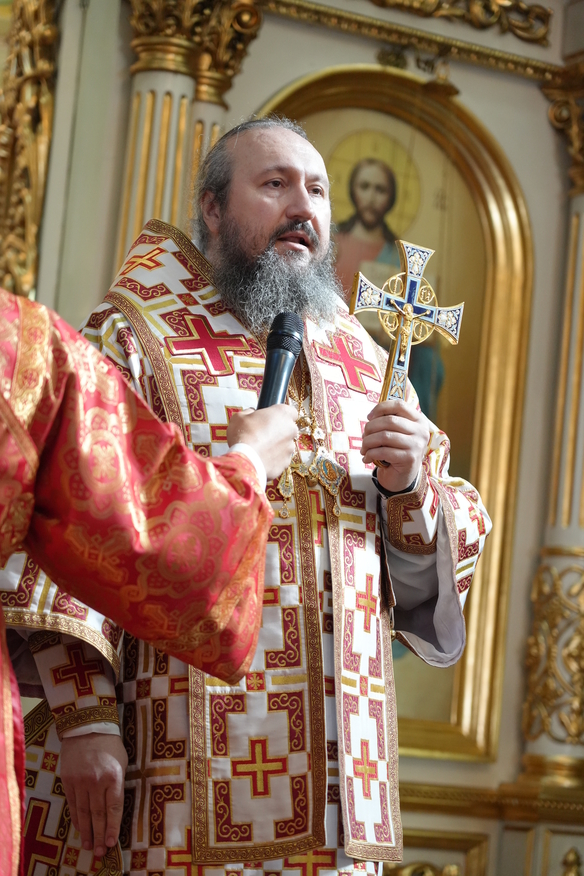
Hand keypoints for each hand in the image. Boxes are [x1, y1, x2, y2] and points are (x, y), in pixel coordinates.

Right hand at [60, 732, 127, 857]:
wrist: (86, 727)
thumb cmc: (109, 744)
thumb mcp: (122, 762)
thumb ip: (118, 784)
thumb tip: (115, 808)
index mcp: (113, 776)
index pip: (114, 808)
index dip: (113, 827)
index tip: (112, 843)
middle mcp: (96, 781)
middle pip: (98, 814)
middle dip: (100, 836)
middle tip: (100, 853)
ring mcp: (80, 782)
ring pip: (84, 813)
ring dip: (87, 832)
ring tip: (89, 846)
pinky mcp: (68, 781)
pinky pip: (73, 804)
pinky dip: (77, 819)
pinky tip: (80, 829)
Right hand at [227, 405, 297, 480]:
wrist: (245, 461)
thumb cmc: (243, 436)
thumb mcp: (240, 416)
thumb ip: (249, 412)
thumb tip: (251, 413)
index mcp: (282, 414)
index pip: (290, 411)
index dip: (280, 415)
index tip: (271, 418)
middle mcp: (291, 429)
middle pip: (288, 428)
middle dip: (278, 431)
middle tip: (262, 433)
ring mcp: (290, 447)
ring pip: (285, 444)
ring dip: (276, 445)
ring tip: (260, 448)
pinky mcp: (286, 462)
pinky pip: (281, 458)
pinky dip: (274, 458)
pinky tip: (261, 458)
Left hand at [360, 399, 429, 492]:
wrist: (403, 476)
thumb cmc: (396, 450)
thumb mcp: (396, 433)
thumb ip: (388, 421)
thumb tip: (371, 417)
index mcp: (419, 420)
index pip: (399, 405)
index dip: (381, 408)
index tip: (369, 417)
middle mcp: (421, 431)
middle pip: (390, 420)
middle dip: (370, 427)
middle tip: (364, 436)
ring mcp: (417, 445)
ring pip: (384, 436)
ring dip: (368, 442)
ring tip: (363, 448)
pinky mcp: (409, 459)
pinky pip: (383, 451)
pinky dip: (370, 454)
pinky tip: (367, 457)